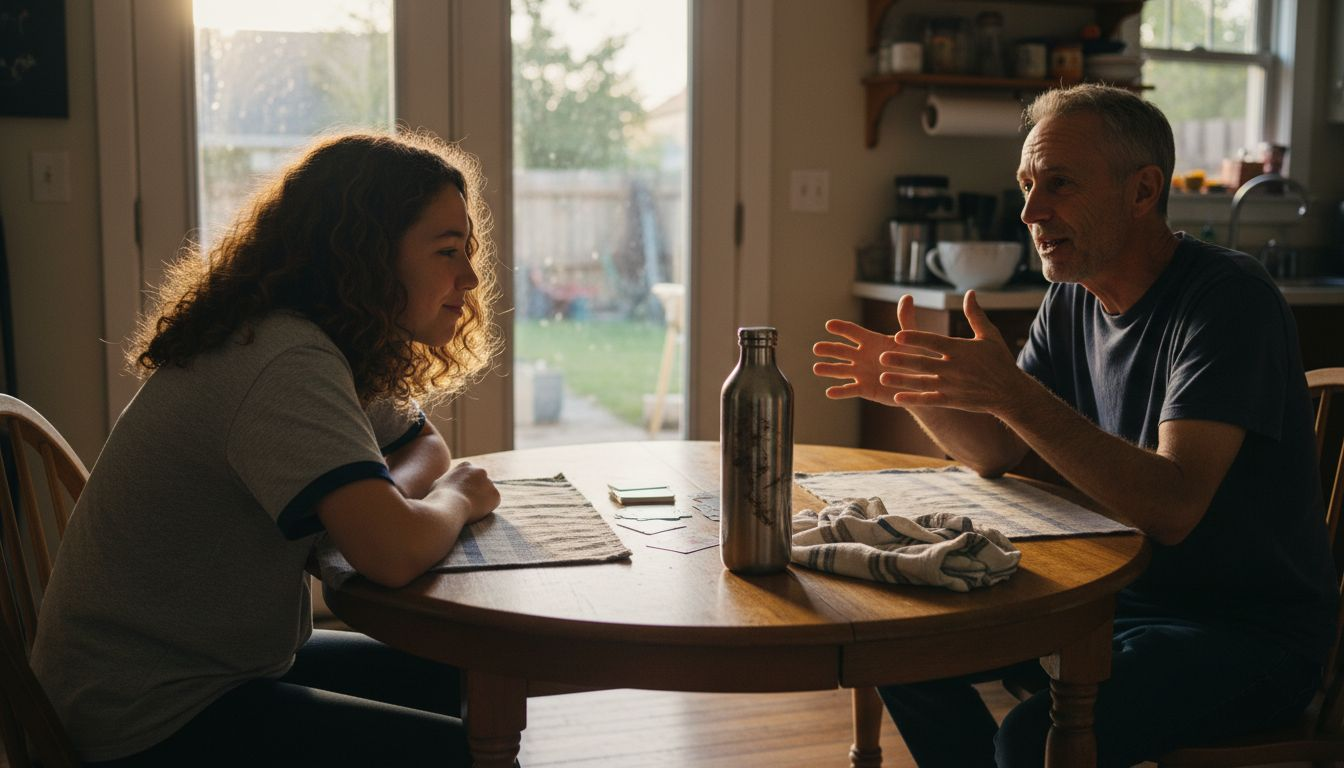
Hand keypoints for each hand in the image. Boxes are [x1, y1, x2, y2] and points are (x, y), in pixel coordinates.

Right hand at [430, 461, 499, 523]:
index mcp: (466, 466)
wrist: (449, 506)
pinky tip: (475, 512)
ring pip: (488, 493)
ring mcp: (489, 482)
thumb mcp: (439, 483)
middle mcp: (480, 471)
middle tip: (469, 503)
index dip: (467, 486)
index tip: (463, 495)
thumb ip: (448, 481)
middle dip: (477, 492)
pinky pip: (493, 503)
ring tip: (469, 509)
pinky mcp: (495, 495)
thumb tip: (448, 484)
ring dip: (482, 500)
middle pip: (481, 483)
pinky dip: (487, 509)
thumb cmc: (440, 497)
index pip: (471, 475)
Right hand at [812, 296, 926, 404]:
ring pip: (841, 370)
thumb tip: (907, 296)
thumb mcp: (911, 338)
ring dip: (829, 369)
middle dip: (829, 349)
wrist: (920, 383)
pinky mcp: (865, 389)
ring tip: (816, 368)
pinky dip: (840, 392)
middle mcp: (862, 356)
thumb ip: (906, 319)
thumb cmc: (915, 358)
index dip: (841, 328)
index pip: (853, 332)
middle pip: (842, 351)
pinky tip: (829, 392)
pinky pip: (850, 390)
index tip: (829, 325)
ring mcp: (862, 373)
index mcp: (871, 341)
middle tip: (817, 348)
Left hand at [877, 291, 1024, 414]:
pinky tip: (897, 397)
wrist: (1010, 392)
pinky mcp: (953, 400)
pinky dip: (914, 399)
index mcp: (961, 350)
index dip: (916, 339)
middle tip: (881, 357)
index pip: (934, 343)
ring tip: (883, 377)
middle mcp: (955, 368)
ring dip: (902, 380)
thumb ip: (976, 315)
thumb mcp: (989, 336)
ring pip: (923, 383)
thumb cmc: (999, 360)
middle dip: (902, 360)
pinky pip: (930, 400)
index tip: (898, 336)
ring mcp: (953, 386)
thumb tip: (970, 293)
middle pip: (924, 363)